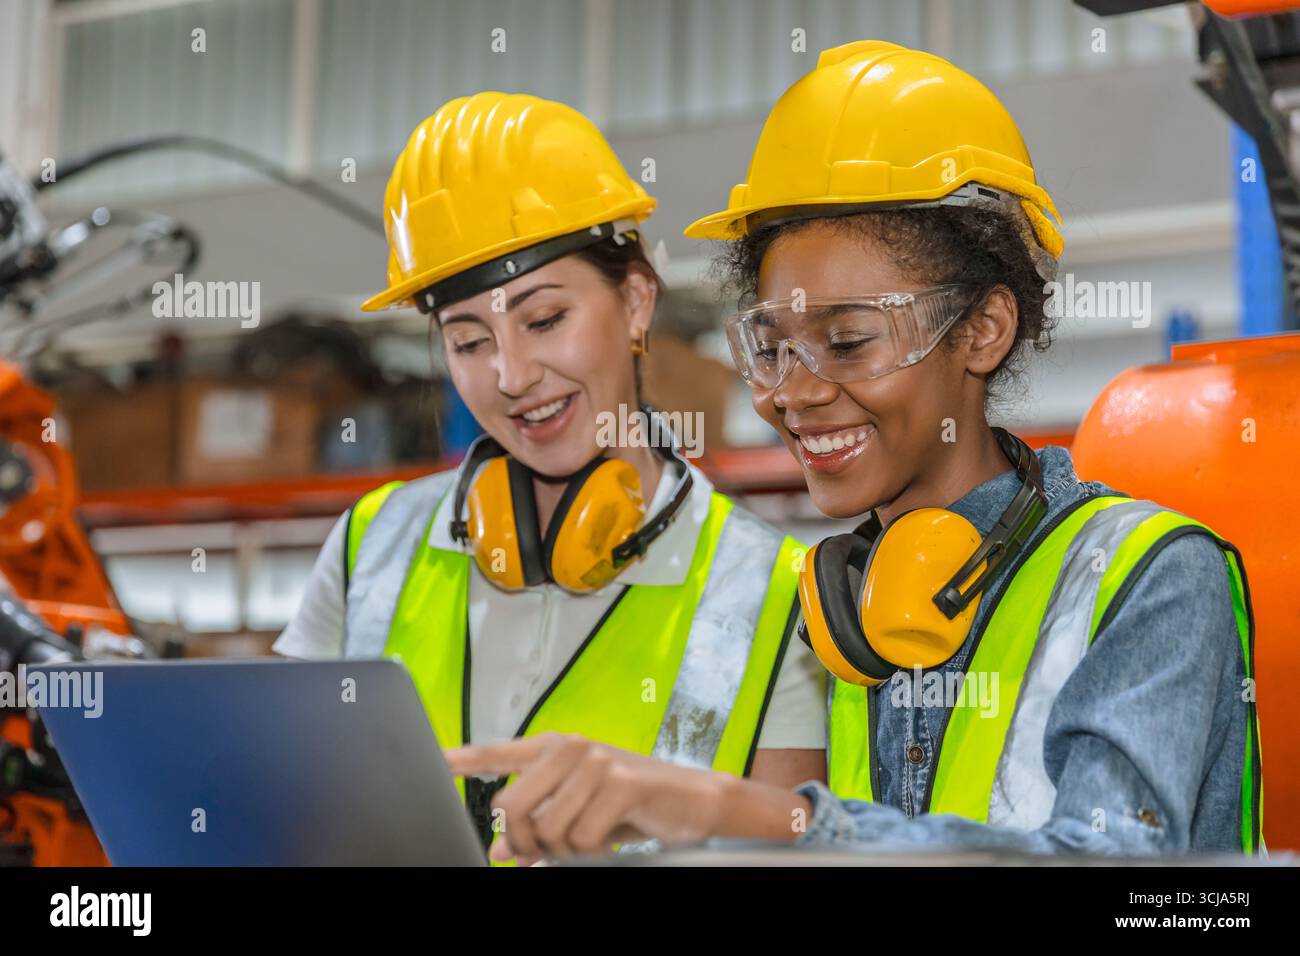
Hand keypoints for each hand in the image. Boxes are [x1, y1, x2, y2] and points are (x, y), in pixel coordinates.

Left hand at [446, 733, 764, 862]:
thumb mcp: (578, 815)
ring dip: (568, 849)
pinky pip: (583, 837)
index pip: (499, 753)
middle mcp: (571, 747)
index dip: (465, 758)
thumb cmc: (632, 805)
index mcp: (556, 749)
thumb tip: (502, 849)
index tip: (438, 758)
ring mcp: (596, 761)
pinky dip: (594, 851)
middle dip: (528, 840)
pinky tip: (611, 836)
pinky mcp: (620, 781)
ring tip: (591, 838)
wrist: (692, 800)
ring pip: (549, 829)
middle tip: (548, 850)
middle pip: (513, 805)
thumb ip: (538, 824)